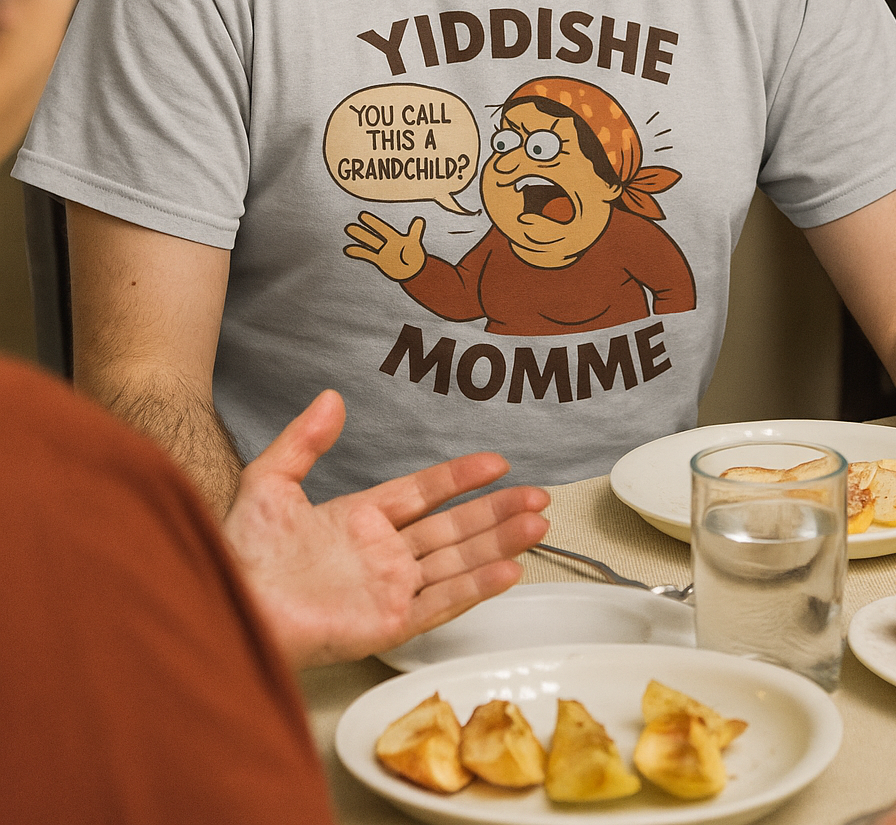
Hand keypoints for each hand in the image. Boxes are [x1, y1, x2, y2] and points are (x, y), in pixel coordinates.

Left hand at [222, 389, 548, 668]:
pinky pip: (442, 602)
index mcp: (359, 520)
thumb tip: (330, 398)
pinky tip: (507, 570)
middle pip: (453, 528)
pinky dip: (476, 587)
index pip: (423, 493)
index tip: (496, 463)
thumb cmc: (241, 552)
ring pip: (457, 562)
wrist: (231, 603)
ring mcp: (388, 589)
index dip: (460, 478)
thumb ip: (303, 441)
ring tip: (537, 525)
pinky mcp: (388, 623)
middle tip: (537, 497)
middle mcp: (381, 555)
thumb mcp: (269, 481)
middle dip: (496, 512)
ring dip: (498, 544)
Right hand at [344, 211, 426, 280]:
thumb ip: (415, 232)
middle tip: (348, 227)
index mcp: (396, 238)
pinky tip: (348, 249)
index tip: (362, 216)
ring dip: (359, 238)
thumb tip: (419, 220)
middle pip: (373, 236)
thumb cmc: (415, 256)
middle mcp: (387, 243)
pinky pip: (368, 255)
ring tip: (349, 230)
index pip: (382, 229)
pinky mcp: (380, 260)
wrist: (414, 271)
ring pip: (369, 244)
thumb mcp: (415, 243)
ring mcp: (383, 252)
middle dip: (362, 232)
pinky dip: (358, 252)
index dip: (372, 223)